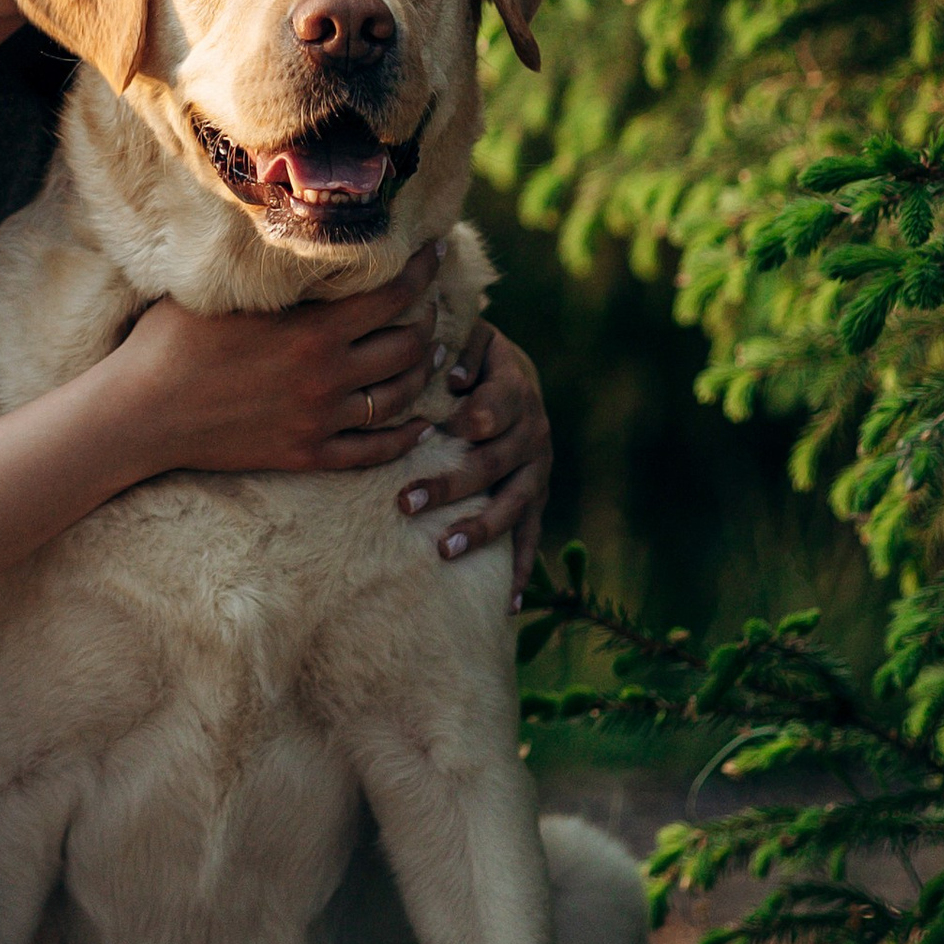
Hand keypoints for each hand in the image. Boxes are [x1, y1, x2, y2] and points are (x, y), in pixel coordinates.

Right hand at [114, 248, 445, 479]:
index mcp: (313, 329)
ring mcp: (320, 419)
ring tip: (432, 355)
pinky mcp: (306, 454)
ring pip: (401, 397)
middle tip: (430, 306)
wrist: (141, 412)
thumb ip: (275, 270)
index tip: (438, 252)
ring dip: (425, 373)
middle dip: (430, 321)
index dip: (426, 270)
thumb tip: (300, 228)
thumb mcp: (226, 289)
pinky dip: (406, 437)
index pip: (395, 294)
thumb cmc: (171, 338)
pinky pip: (374, 450)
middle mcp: (328, 375)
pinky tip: (420, 425)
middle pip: (410, 346)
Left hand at [398, 323, 552, 594]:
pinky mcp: (537, 498)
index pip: (496, 409)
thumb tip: (451, 378)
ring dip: (479, 530)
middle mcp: (533, 435)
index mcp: (516, 392)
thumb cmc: (476, 356)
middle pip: (493, 464)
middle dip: (450, 485)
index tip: (447, 428)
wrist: (515, 376)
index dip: (475, 417)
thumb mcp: (474, 338)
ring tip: (443, 550)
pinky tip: (509, 605)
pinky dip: (523, 570)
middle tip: (405, 503)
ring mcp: (538, 471)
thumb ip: (462, 351)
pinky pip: (532, 536)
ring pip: (513, 506)